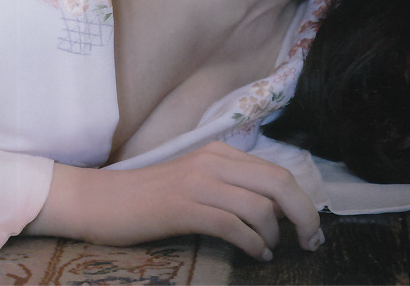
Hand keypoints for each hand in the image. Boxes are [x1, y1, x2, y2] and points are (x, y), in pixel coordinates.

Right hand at [24, 141, 323, 260]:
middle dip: (304, 216)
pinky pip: (233, 226)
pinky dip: (253, 244)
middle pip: (279, 184)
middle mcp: (212, 162)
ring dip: (274, 235)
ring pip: (259, 207)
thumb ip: (230, 188)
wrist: (99, 200)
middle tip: (310, 243)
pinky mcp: (183, 207)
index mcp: (218, 154)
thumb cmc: (146, 197)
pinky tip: (254, 254)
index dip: (302, 202)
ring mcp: (197, 183)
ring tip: (269, 250)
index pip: (278, 172)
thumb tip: (274, 210)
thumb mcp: (194, 182)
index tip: (310, 228)